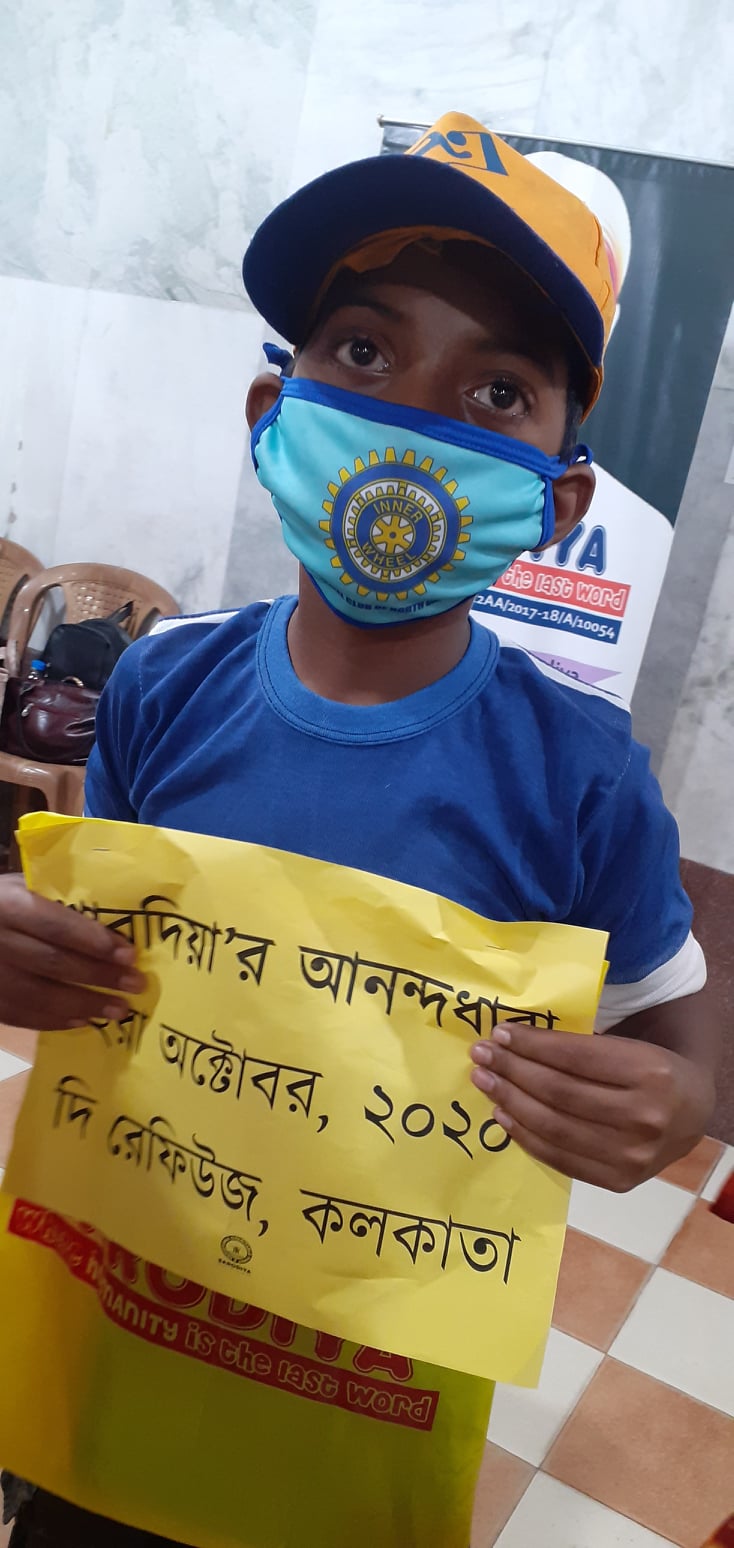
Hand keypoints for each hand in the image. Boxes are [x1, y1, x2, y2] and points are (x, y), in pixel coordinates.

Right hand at [0, 873, 146, 1030]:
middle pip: (53, 962)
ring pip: (39, 995)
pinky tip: (83, 1021)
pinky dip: (55, 1021)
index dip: (95, 942)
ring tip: (118, 1010)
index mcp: (8, 905)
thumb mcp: (20, 886)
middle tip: (135, 985)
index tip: (129, 954)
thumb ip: (55, 899)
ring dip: (84, 1005)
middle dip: (99, 976)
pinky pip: (21, 1015)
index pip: (57, 926)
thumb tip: (111, 917)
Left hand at [470, 1022, 712, 1190]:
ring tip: (485, 1081)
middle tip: (482, 1054)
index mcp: (649, 1072)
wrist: (692, 1114)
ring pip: (553, 1126)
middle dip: (512, 1070)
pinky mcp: (618, 1181)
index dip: (532, 1045)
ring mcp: (631, 1156)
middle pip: (559, 1092)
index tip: (499, 1033)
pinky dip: (525, 1136)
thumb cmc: (652, 1072)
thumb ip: (582, 1048)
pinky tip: (503, 1115)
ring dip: (510, 1101)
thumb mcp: (631, 1047)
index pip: (575, 1057)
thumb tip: (513, 1041)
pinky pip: (559, 1158)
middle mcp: (643, 1117)